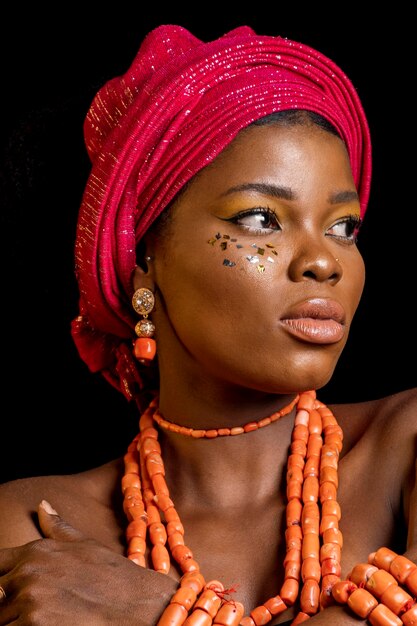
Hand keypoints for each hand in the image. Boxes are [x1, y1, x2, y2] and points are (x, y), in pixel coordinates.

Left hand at [0, 501, 176, 624]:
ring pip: (2, 618)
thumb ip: (57, 528)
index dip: (0, 577)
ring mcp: (30, 600)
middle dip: (8, 603)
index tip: (9, 588)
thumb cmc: (113, 577)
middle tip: (36, 607)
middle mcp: (28, 572)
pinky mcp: (34, 625)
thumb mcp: (85, 545)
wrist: (138, 607)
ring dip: (16, 621)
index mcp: (36, 551)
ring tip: (47, 617)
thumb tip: (41, 504)